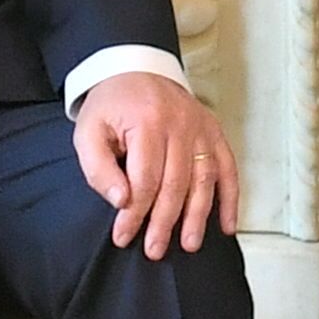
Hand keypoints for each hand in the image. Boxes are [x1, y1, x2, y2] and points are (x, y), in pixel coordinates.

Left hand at [76, 71, 236, 257]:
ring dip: (197, 216)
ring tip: (189, 244)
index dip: (134, 212)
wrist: (136, 68)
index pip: (144, 179)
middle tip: (154, 250)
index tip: (123, 236)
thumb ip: (99, 168)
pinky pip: (227, 168)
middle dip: (164, 222)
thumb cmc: (110, 105)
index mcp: (147, 123)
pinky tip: (226, 226)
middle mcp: (180, 125)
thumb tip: (121, 201)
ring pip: (204, 180)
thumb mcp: (88, 131)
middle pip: (176, 183)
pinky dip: (230, 198)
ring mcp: (201, 129)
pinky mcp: (214, 132)